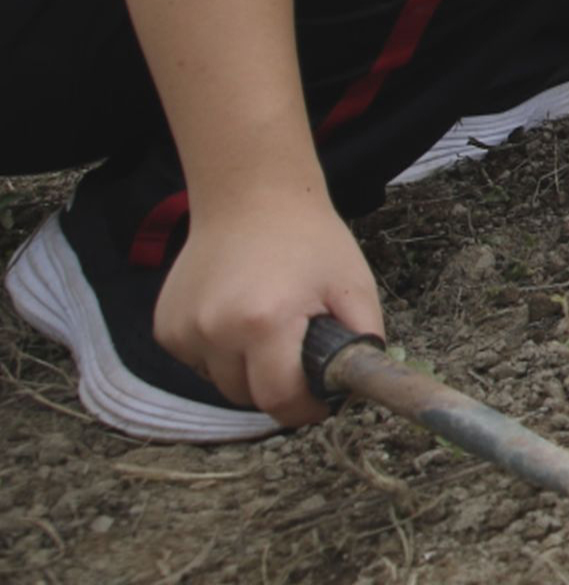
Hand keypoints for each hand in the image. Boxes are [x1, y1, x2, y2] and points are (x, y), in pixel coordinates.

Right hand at [154, 195, 380, 424]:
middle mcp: (214, 330)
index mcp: (264, 322)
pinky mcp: (164, 328)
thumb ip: (364, 340)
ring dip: (247, 372)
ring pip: (221, 383)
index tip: (320, 404)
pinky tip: (238, 318)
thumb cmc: (309, 240)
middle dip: (277, 388)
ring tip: (269, 330)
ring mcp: (183, 330)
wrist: (250, 199)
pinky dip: (221, 355)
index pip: (279, 400)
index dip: (305, 410)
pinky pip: (200, 363)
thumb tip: (360, 387)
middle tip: (298, 358)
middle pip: (247, 396)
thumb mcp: (354, 285)